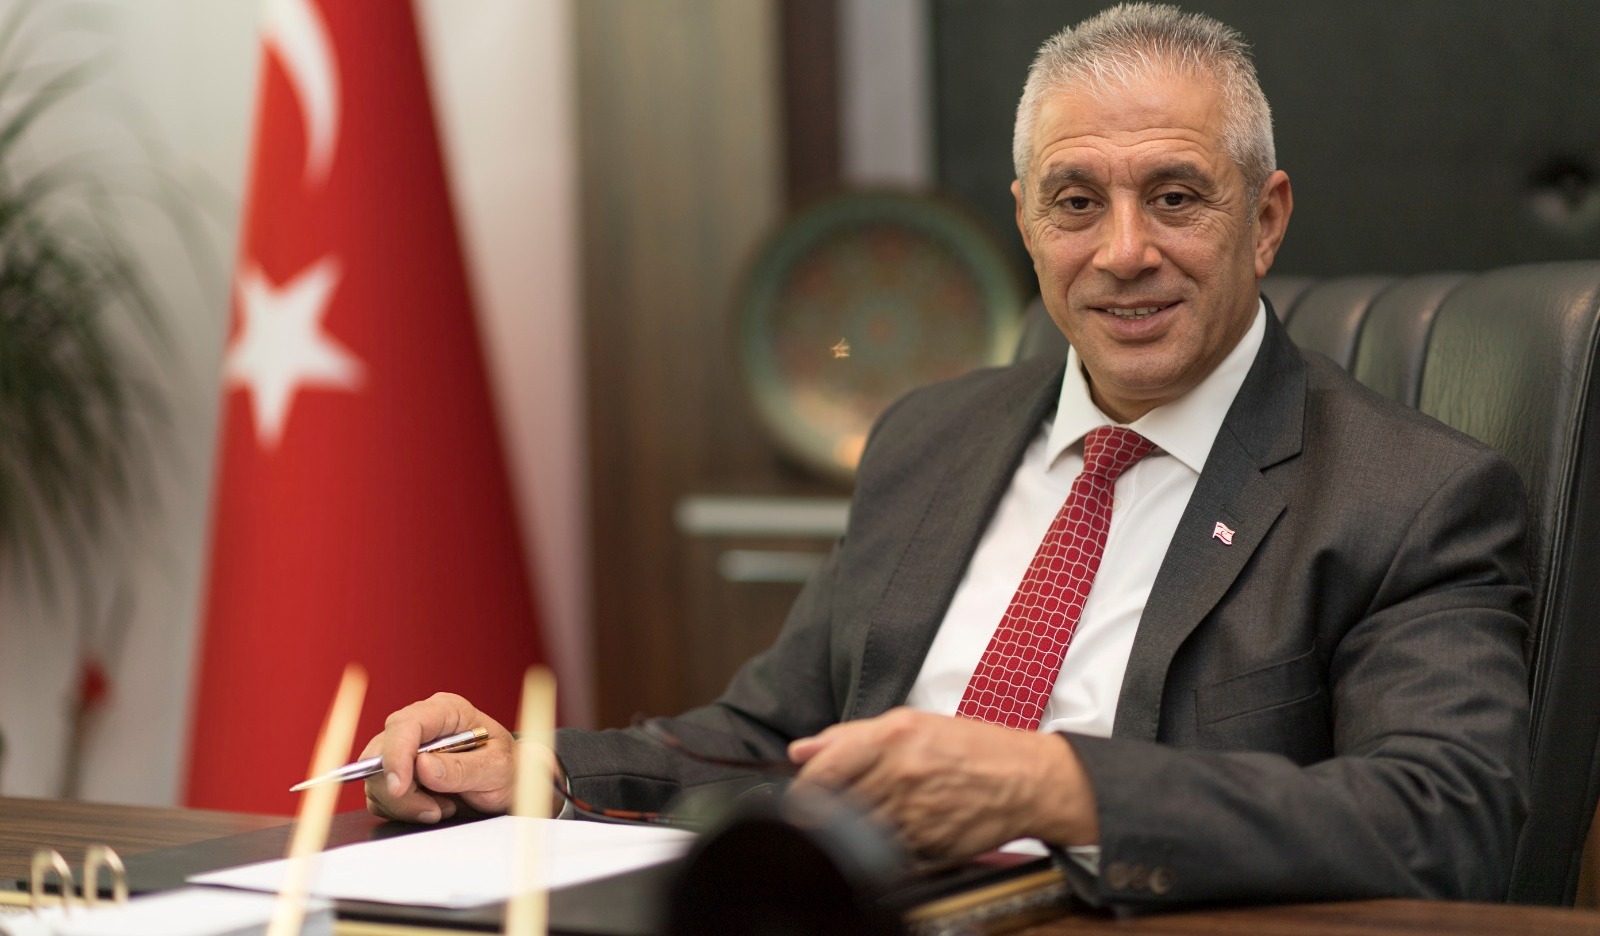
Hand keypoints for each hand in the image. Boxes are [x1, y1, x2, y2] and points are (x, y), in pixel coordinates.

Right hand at [362, 692, 516, 823]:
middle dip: (401, 790)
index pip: (405, 725)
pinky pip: (381, 795)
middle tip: (434, 809)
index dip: (396, 755)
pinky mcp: (399, 771)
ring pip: (376, 778)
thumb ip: (462, 769)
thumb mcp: (496, 769)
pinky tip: (434, 806)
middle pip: (381, 753)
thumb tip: (422, 766)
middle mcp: (421, 725)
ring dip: (405, 803)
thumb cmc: (507, 767)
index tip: (399, 788)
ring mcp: (407, 748)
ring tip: (443, 806)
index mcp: (446, 711)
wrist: (509, 781)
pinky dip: (403, 809)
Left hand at [788, 708, 1096, 859]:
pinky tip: (897, 835)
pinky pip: (889, 854)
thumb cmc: (972, 747)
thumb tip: (801, 752)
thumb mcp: (912, 722)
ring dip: (855, 832)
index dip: (804, 790)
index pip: (823, 772)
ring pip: (860, 833)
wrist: (1027, 778)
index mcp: (892, 737)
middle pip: (836, 806)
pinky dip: (884, 849)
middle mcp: (901, 774)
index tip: (799, 799)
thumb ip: (849, 737)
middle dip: (826, 812)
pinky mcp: (930, 846)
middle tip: (832, 812)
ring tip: (872, 819)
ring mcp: (916, 813)